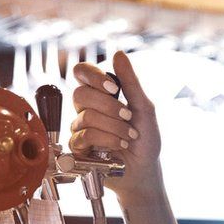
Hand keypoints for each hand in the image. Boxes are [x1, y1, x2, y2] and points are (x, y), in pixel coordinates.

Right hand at [70, 52, 162, 199]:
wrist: (144, 169)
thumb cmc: (145, 139)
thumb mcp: (144, 107)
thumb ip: (131, 82)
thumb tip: (118, 54)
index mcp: (100, 93)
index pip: (82, 72)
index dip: (92, 76)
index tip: (113, 87)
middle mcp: (87, 108)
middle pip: (80, 94)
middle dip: (109, 106)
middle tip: (128, 117)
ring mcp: (80, 127)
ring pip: (86, 117)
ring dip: (114, 127)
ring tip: (129, 136)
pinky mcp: (77, 147)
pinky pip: (85, 136)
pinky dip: (108, 139)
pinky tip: (120, 145)